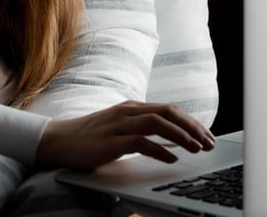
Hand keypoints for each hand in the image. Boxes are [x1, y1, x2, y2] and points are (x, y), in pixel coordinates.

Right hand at [36, 100, 215, 168]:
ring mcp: (118, 125)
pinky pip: (140, 142)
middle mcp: (127, 112)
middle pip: (167, 112)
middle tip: (209, 142)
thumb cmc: (89, 136)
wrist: (58, 140)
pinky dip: (159, 149)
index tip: (206, 135)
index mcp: (131, 108)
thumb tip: (170, 140)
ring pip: (157, 123)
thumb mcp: (118, 127)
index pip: (168, 109)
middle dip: (192, 127)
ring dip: (181, 136)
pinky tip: (171, 158)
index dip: (191, 121)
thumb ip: (140, 129)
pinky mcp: (110, 141)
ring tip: (196, 149)